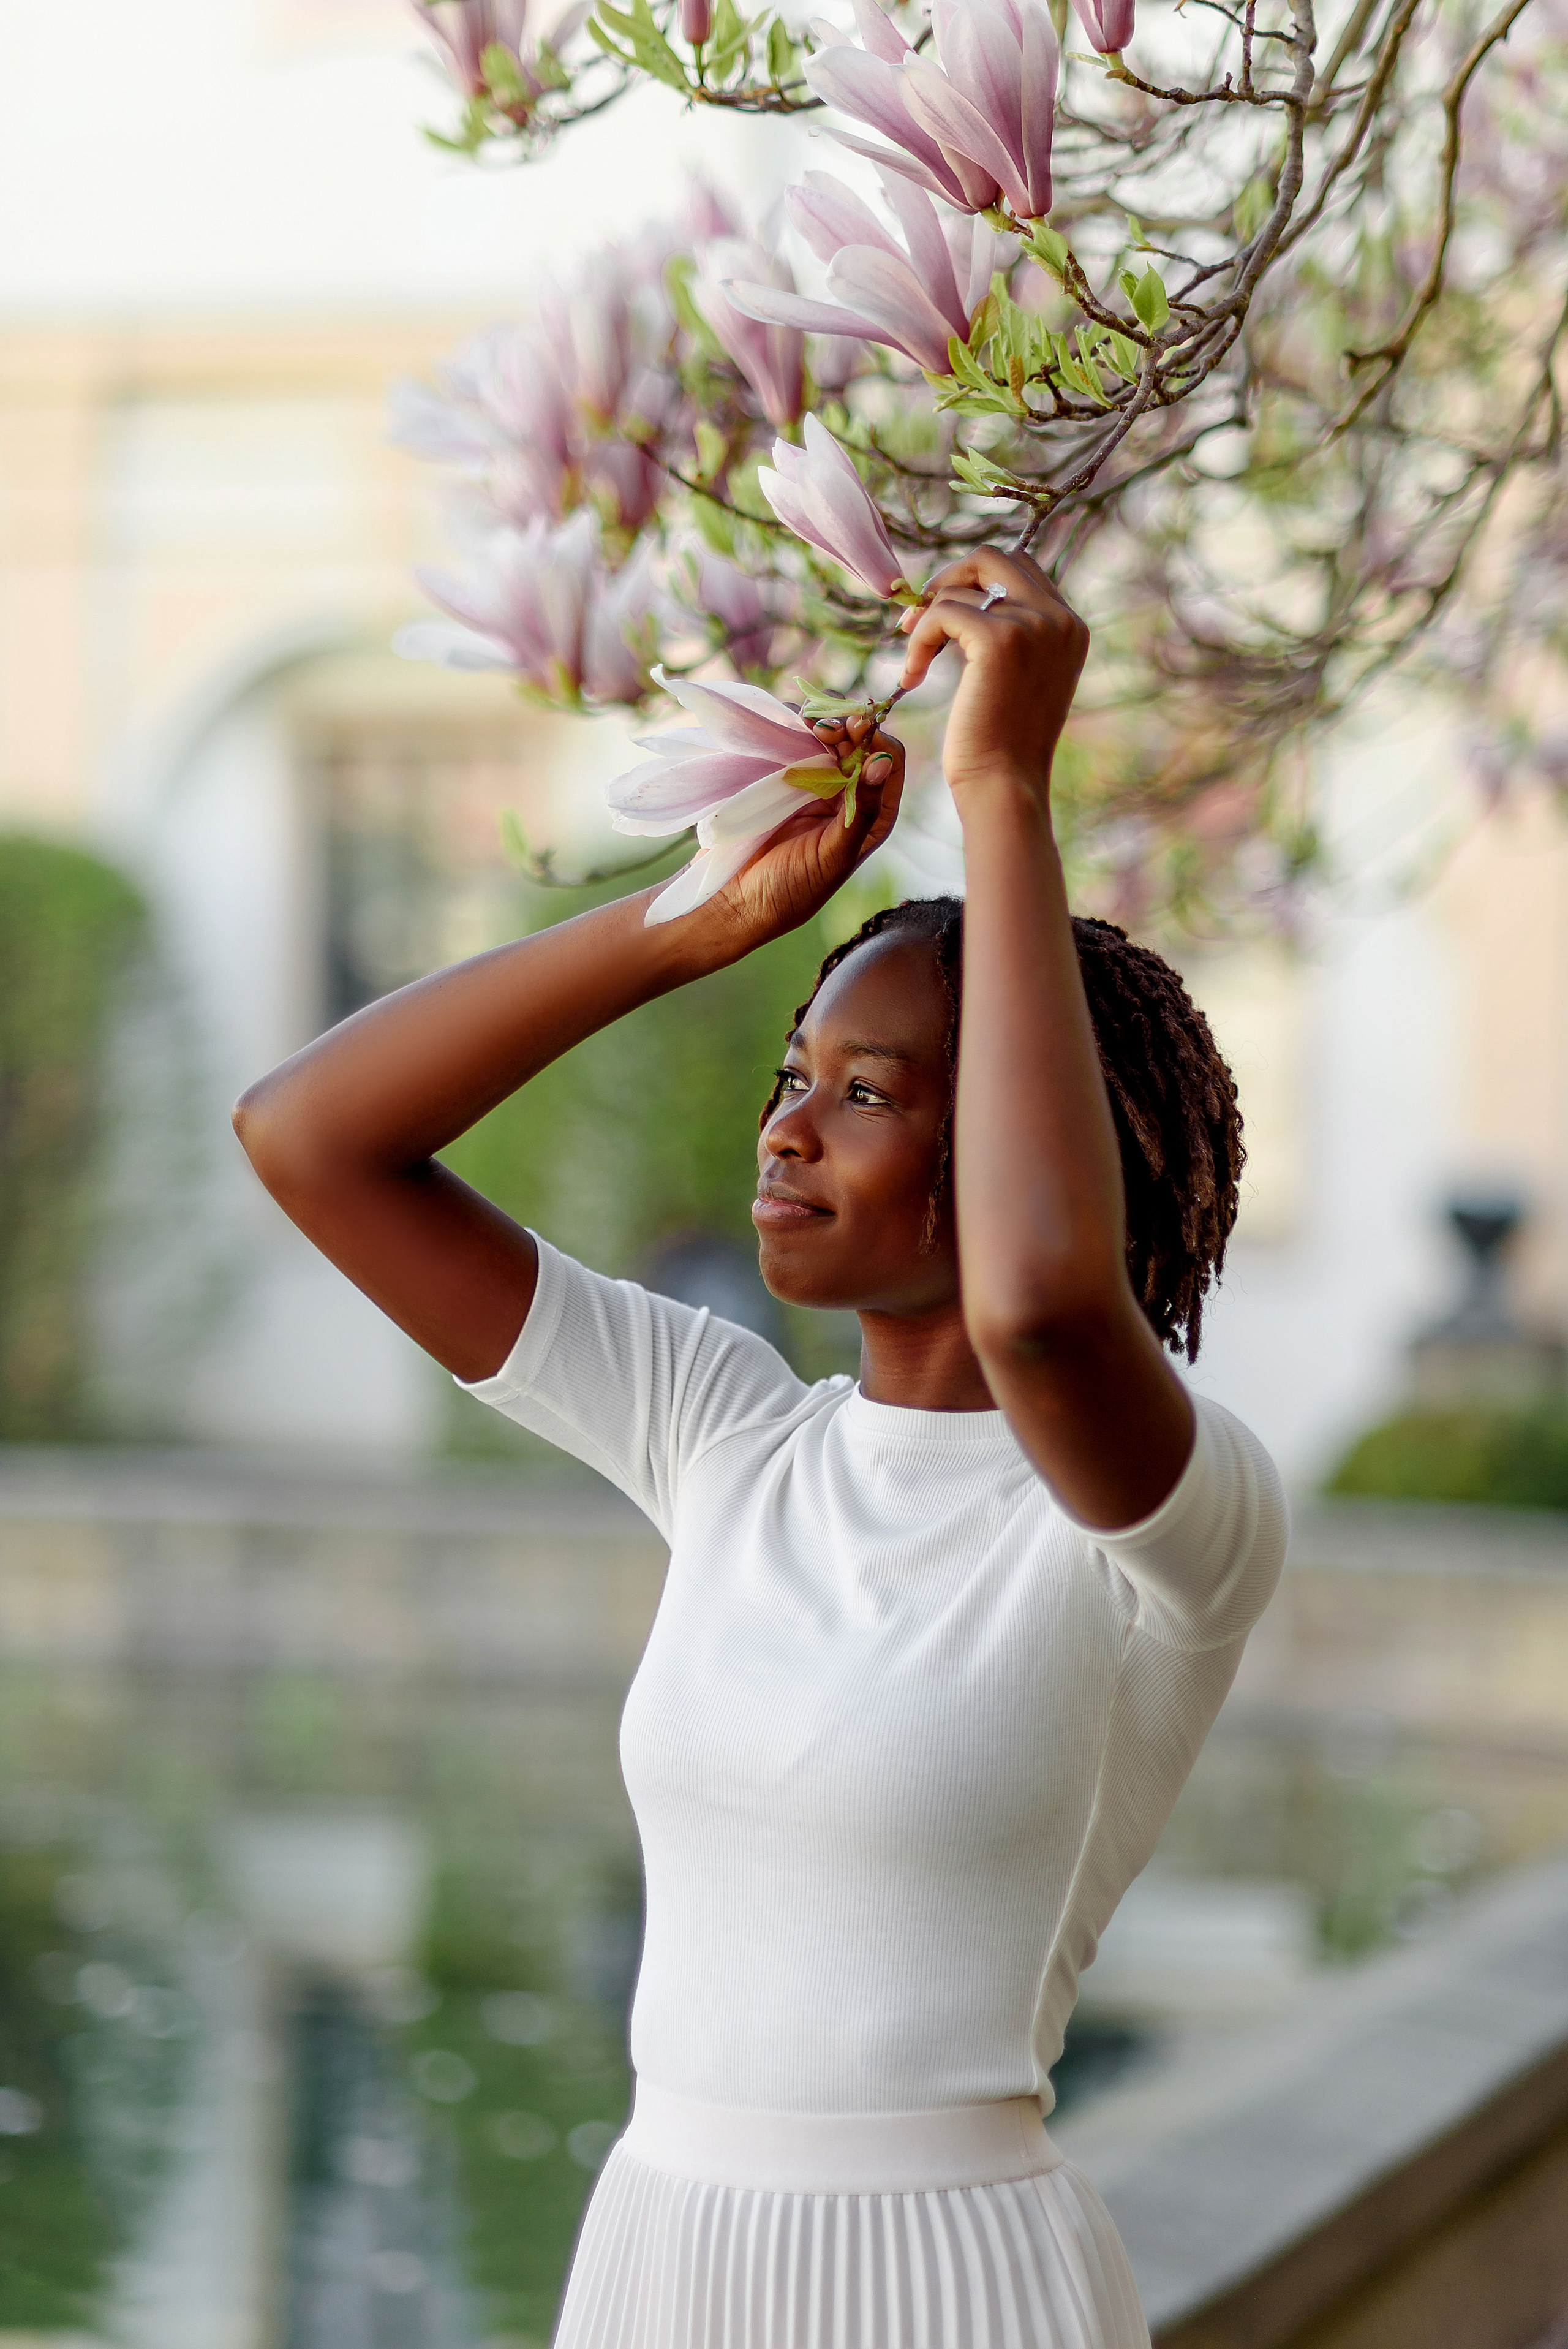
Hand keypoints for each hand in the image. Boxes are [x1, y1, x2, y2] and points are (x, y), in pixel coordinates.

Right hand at [703, 720, 904, 954]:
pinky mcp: (784, 778)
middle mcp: (849, 795)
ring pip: (828, 737)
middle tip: (825, 727)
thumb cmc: (793, 888)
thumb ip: (862, 810)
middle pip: (860, 742)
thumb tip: (883, 762)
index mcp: (873, 815)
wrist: (738, 899)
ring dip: (822, 723)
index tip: (855, 732)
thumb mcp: (834, 854)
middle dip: (848, 727)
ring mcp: (816, 784)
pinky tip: (790, 727)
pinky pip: (796, 742)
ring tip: (809, 724)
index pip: (890, 761)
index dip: (876, 741)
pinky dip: (795, 728)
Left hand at [898, 551, 1087, 808]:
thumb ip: (1010, 634)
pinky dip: (918, 640)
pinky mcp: (999, 639)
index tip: (941, 615)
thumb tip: (957, 596)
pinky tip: (913, 677)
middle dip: (948, 580)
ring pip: (961, 586)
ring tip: (916, 664)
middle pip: (994, 557)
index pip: (1019, 567)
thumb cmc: (1002, 745)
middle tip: (918, 619)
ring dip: (926, 621)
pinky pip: (941, 613)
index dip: (972, 582)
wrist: (1005, 786)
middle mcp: (1059, 618)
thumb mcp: (1018, 679)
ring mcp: (1033, 624)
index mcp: (1070, 626)